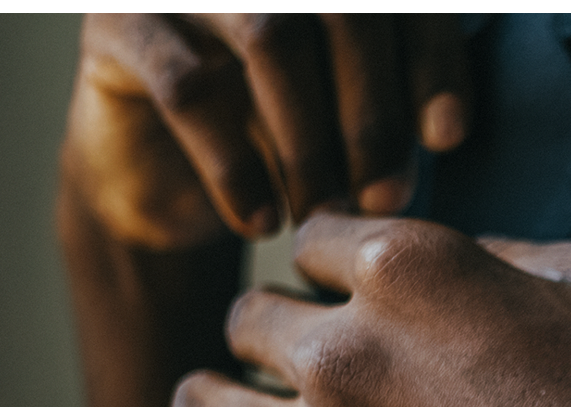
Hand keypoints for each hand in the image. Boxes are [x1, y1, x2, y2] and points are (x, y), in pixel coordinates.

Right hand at [65, 14, 469, 249]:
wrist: (170, 182)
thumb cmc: (284, 143)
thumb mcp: (353, 121)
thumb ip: (398, 103)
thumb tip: (445, 131)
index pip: (401, 1)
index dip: (433, 61)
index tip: (449, 139)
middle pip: (342, 10)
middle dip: (374, 111)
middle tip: (388, 198)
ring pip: (269, 37)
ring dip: (309, 140)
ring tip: (326, 214)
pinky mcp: (121, 24)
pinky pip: (189, 89)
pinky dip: (236, 165)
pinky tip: (262, 221)